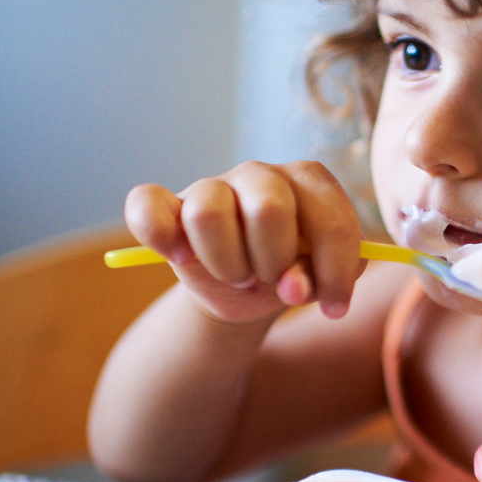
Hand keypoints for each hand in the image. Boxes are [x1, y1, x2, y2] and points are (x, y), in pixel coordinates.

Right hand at [124, 160, 363, 323]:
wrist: (246, 288)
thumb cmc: (290, 271)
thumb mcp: (318, 279)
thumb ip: (320, 280)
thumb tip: (292, 286)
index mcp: (309, 181)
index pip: (330, 219)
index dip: (335, 271)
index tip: (334, 308)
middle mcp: (261, 174)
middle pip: (269, 209)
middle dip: (275, 262)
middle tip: (272, 279)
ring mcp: (211, 185)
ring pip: (208, 212)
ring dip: (227, 262)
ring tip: (237, 275)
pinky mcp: (168, 205)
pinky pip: (146, 205)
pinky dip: (161, 236)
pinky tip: (182, 257)